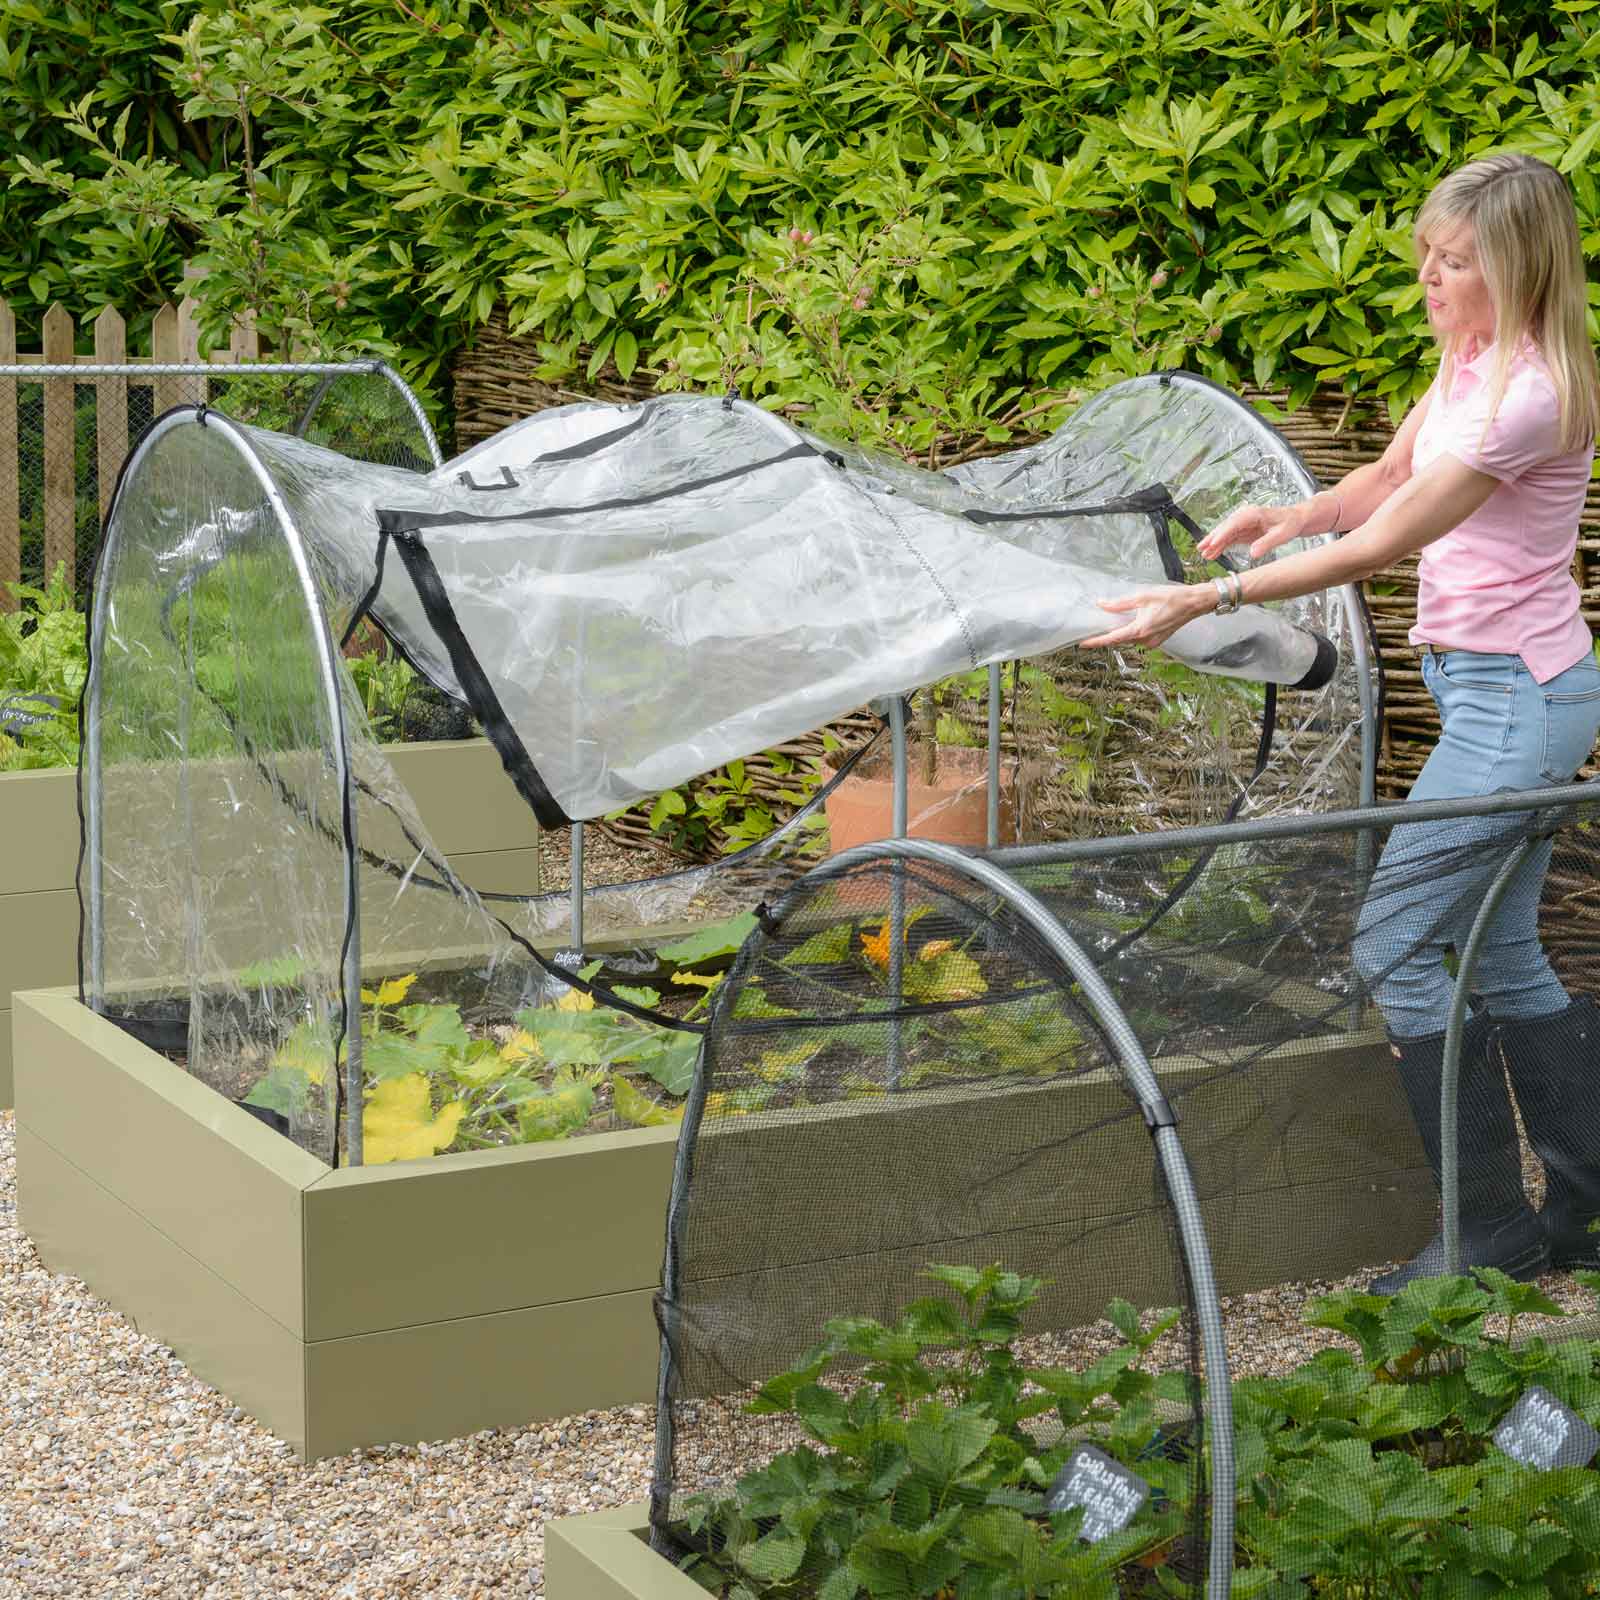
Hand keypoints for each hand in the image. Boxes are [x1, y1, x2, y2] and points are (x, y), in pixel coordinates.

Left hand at [1080, 583, 1211, 650]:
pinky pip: (1139, 639)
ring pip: (1130, 639)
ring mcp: (1152, 643)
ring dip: (1122, 632)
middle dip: (1108, 634)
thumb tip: (1102, 605)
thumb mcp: (1142, 596)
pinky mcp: (1157, 641)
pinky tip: (1131, 621)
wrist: (1193, 603)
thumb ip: (1120, 604)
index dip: (1096, 641)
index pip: (1112, 639)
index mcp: (1140, 630)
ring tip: (1113, 621)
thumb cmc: (1170, 597)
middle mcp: (1145, 640)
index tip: (1083, 643)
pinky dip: (1132, 632)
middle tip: (1095, 626)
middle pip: (1120, 639)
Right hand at [1197, 503, 1304, 562]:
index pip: (1234, 524)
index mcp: (1253, 514)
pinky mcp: (1242, 531)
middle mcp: (1245, 516)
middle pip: (1225, 527)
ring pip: (1224, 534)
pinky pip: (1228, 539)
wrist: (1295, 520)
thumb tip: (1253, 554)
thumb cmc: (1290, 524)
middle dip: (1212, 539)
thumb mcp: (1282, 534)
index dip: (1223, 534)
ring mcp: (1242, 524)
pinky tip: (1212, 554)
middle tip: (1201, 549)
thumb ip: (1267, 543)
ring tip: (1204, 554)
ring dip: (1214, 544)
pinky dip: (1220, 546)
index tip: (1213, 544)